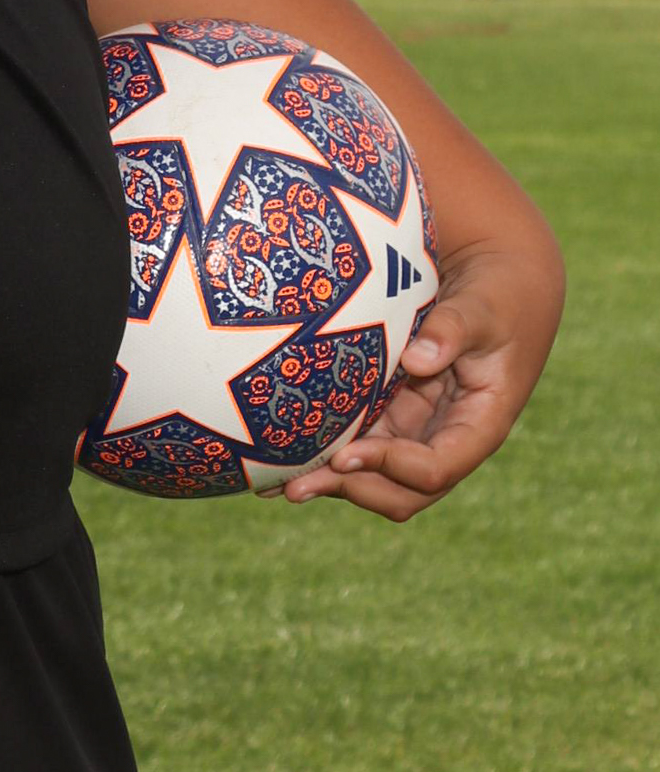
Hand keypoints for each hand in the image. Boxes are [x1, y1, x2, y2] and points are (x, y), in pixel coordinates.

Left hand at [279, 228, 563, 518]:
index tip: (346, 454)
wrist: (496, 283)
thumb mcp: (483, 307)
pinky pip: (359, 442)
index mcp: (480, 424)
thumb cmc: (497, 295)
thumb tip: (417, 360)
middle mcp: (447, 437)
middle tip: (298, 485)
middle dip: (352, 488)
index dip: (391, 466)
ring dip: (330, 481)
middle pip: (402, 488)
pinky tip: (277, 463)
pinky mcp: (392, 412)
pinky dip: (324, 453)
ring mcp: (417, 428)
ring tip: (274, 485)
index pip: (437, 467)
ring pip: (374, 474)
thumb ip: (454, 329)